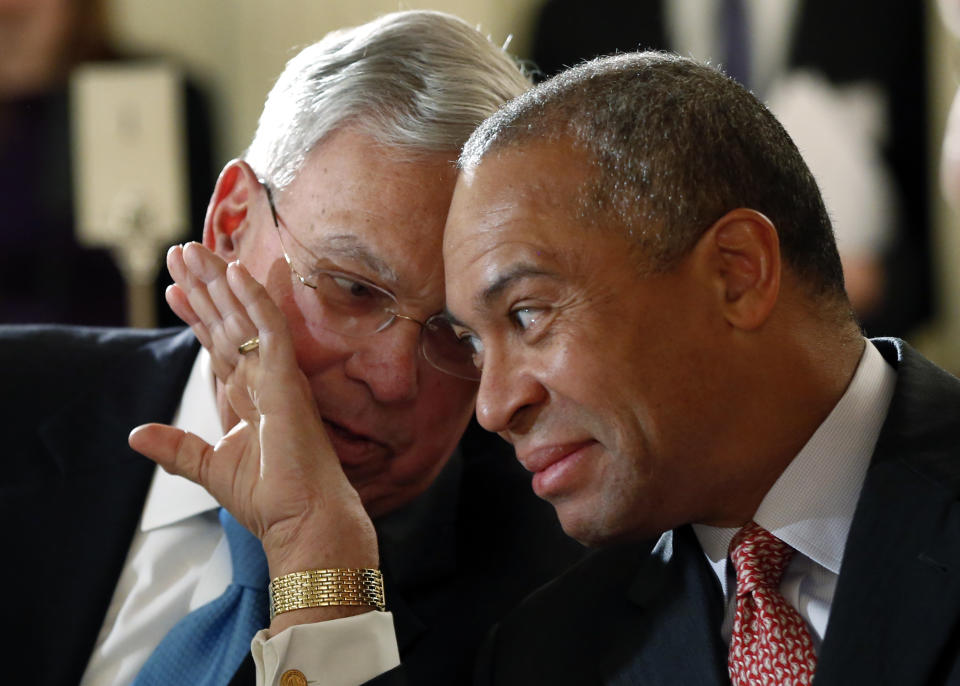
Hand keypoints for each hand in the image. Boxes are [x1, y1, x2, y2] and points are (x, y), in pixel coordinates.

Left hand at [129, 243, 378, 628]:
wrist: (302, 519)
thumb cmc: (271, 500)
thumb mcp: (210, 469)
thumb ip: (177, 449)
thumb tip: (136, 434)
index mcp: (250, 397)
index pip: (218, 345)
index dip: (195, 316)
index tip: (173, 290)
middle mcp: (265, 380)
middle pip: (227, 322)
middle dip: (202, 287)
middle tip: (179, 251)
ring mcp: (278, 377)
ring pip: (243, 318)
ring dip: (217, 283)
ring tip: (191, 251)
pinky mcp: (288, 380)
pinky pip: (270, 330)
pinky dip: (253, 300)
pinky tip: (235, 272)